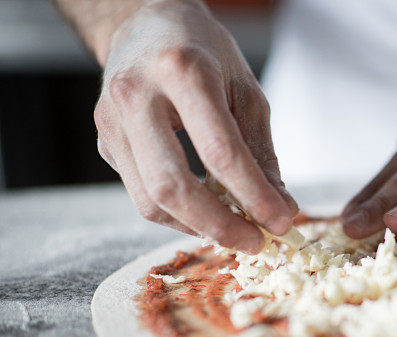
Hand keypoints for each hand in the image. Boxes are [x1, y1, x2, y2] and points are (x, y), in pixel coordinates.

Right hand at [94, 0, 296, 252]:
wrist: (144, 24)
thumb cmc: (203, 53)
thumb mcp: (245, 91)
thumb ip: (261, 152)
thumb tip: (280, 209)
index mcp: (182, 71)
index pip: (220, 152)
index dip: (254, 196)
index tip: (281, 222)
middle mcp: (136, 95)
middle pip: (172, 186)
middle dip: (219, 226)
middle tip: (255, 242)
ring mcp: (113, 121)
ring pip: (150, 201)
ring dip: (198, 227)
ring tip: (236, 231)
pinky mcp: (106, 142)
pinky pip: (142, 195)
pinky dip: (179, 215)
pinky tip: (208, 213)